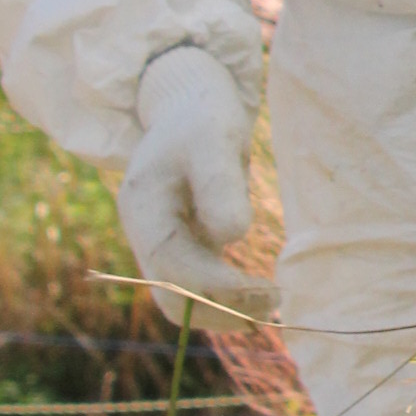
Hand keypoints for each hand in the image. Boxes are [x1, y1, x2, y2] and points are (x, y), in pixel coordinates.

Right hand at [117, 46, 277, 320]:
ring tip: (273, 306)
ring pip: (183, 297)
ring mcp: (161, 241)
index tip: (262, 291)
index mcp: (142, 207)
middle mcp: (145, 232)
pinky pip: (199, 285)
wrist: (191, 105)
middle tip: (273, 306)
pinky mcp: (183, 245)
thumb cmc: (202, 116)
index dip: (213, 286)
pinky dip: (227, 298)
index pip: (170, 265)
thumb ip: (219, 184)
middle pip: (170, 293)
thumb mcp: (213, 139)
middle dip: (219, 308)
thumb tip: (231, 235)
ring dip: (224, 310)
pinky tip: (262, 297)